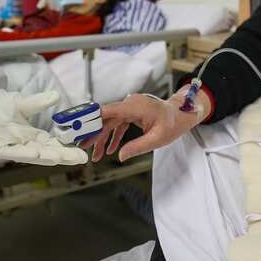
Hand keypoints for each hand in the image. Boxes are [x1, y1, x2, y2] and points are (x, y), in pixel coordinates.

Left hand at [0, 86, 87, 166]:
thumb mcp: (21, 103)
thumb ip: (38, 102)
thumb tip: (56, 96)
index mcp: (30, 136)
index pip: (53, 145)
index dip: (67, 150)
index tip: (82, 154)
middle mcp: (22, 144)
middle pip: (46, 153)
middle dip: (63, 156)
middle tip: (81, 159)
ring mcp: (10, 147)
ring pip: (31, 155)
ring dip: (46, 157)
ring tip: (61, 158)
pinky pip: (11, 152)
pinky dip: (23, 154)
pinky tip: (36, 153)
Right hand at [86, 86, 209, 162]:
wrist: (181, 115)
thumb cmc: (173, 124)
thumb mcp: (157, 139)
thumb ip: (138, 147)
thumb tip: (121, 156)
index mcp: (135, 106)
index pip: (108, 110)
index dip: (92, 118)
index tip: (79, 126)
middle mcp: (130, 104)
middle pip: (106, 118)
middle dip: (93, 133)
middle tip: (82, 146)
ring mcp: (130, 107)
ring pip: (110, 123)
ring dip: (102, 138)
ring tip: (95, 155)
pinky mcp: (131, 112)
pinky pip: (118, 124)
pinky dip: (113, 136)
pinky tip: (109, 149)